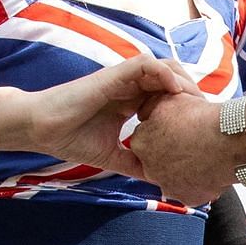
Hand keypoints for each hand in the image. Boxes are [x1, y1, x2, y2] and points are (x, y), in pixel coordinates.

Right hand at [28, 56, 191, 173]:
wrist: (43, 129)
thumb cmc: (71, 138)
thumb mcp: (112, 156)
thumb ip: (135, 163)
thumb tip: (158, 179)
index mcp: (131, 103)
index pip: (167, 96)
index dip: (186, 107)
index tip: (199, 126)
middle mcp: (130, 88)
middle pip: (172, 79)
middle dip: (191, 92)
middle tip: (202, 114)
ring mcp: (122, 80)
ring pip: (163, 67)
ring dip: (181, 80)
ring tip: (192, 101)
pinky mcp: (112, 75)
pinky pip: (144, 64)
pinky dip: (162, 73)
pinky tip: (173, 90)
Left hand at [125, 92, 236, 206]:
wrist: (230, 139)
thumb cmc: (202, 119)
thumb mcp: (169, 100)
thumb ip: (150, 108)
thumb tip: (145, 113)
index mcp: (142, 144)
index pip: (142, 138)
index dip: (158, 132)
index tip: (171, 129)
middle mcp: (150, 169)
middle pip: (154, 161)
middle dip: (167, 153)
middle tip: (186, 142)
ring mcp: (169, 186)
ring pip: (172, 178)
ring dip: (181, 168)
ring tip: (200, 154)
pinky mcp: (189, 198)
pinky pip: (190, 190)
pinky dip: (197, 182)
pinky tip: (207, 167)